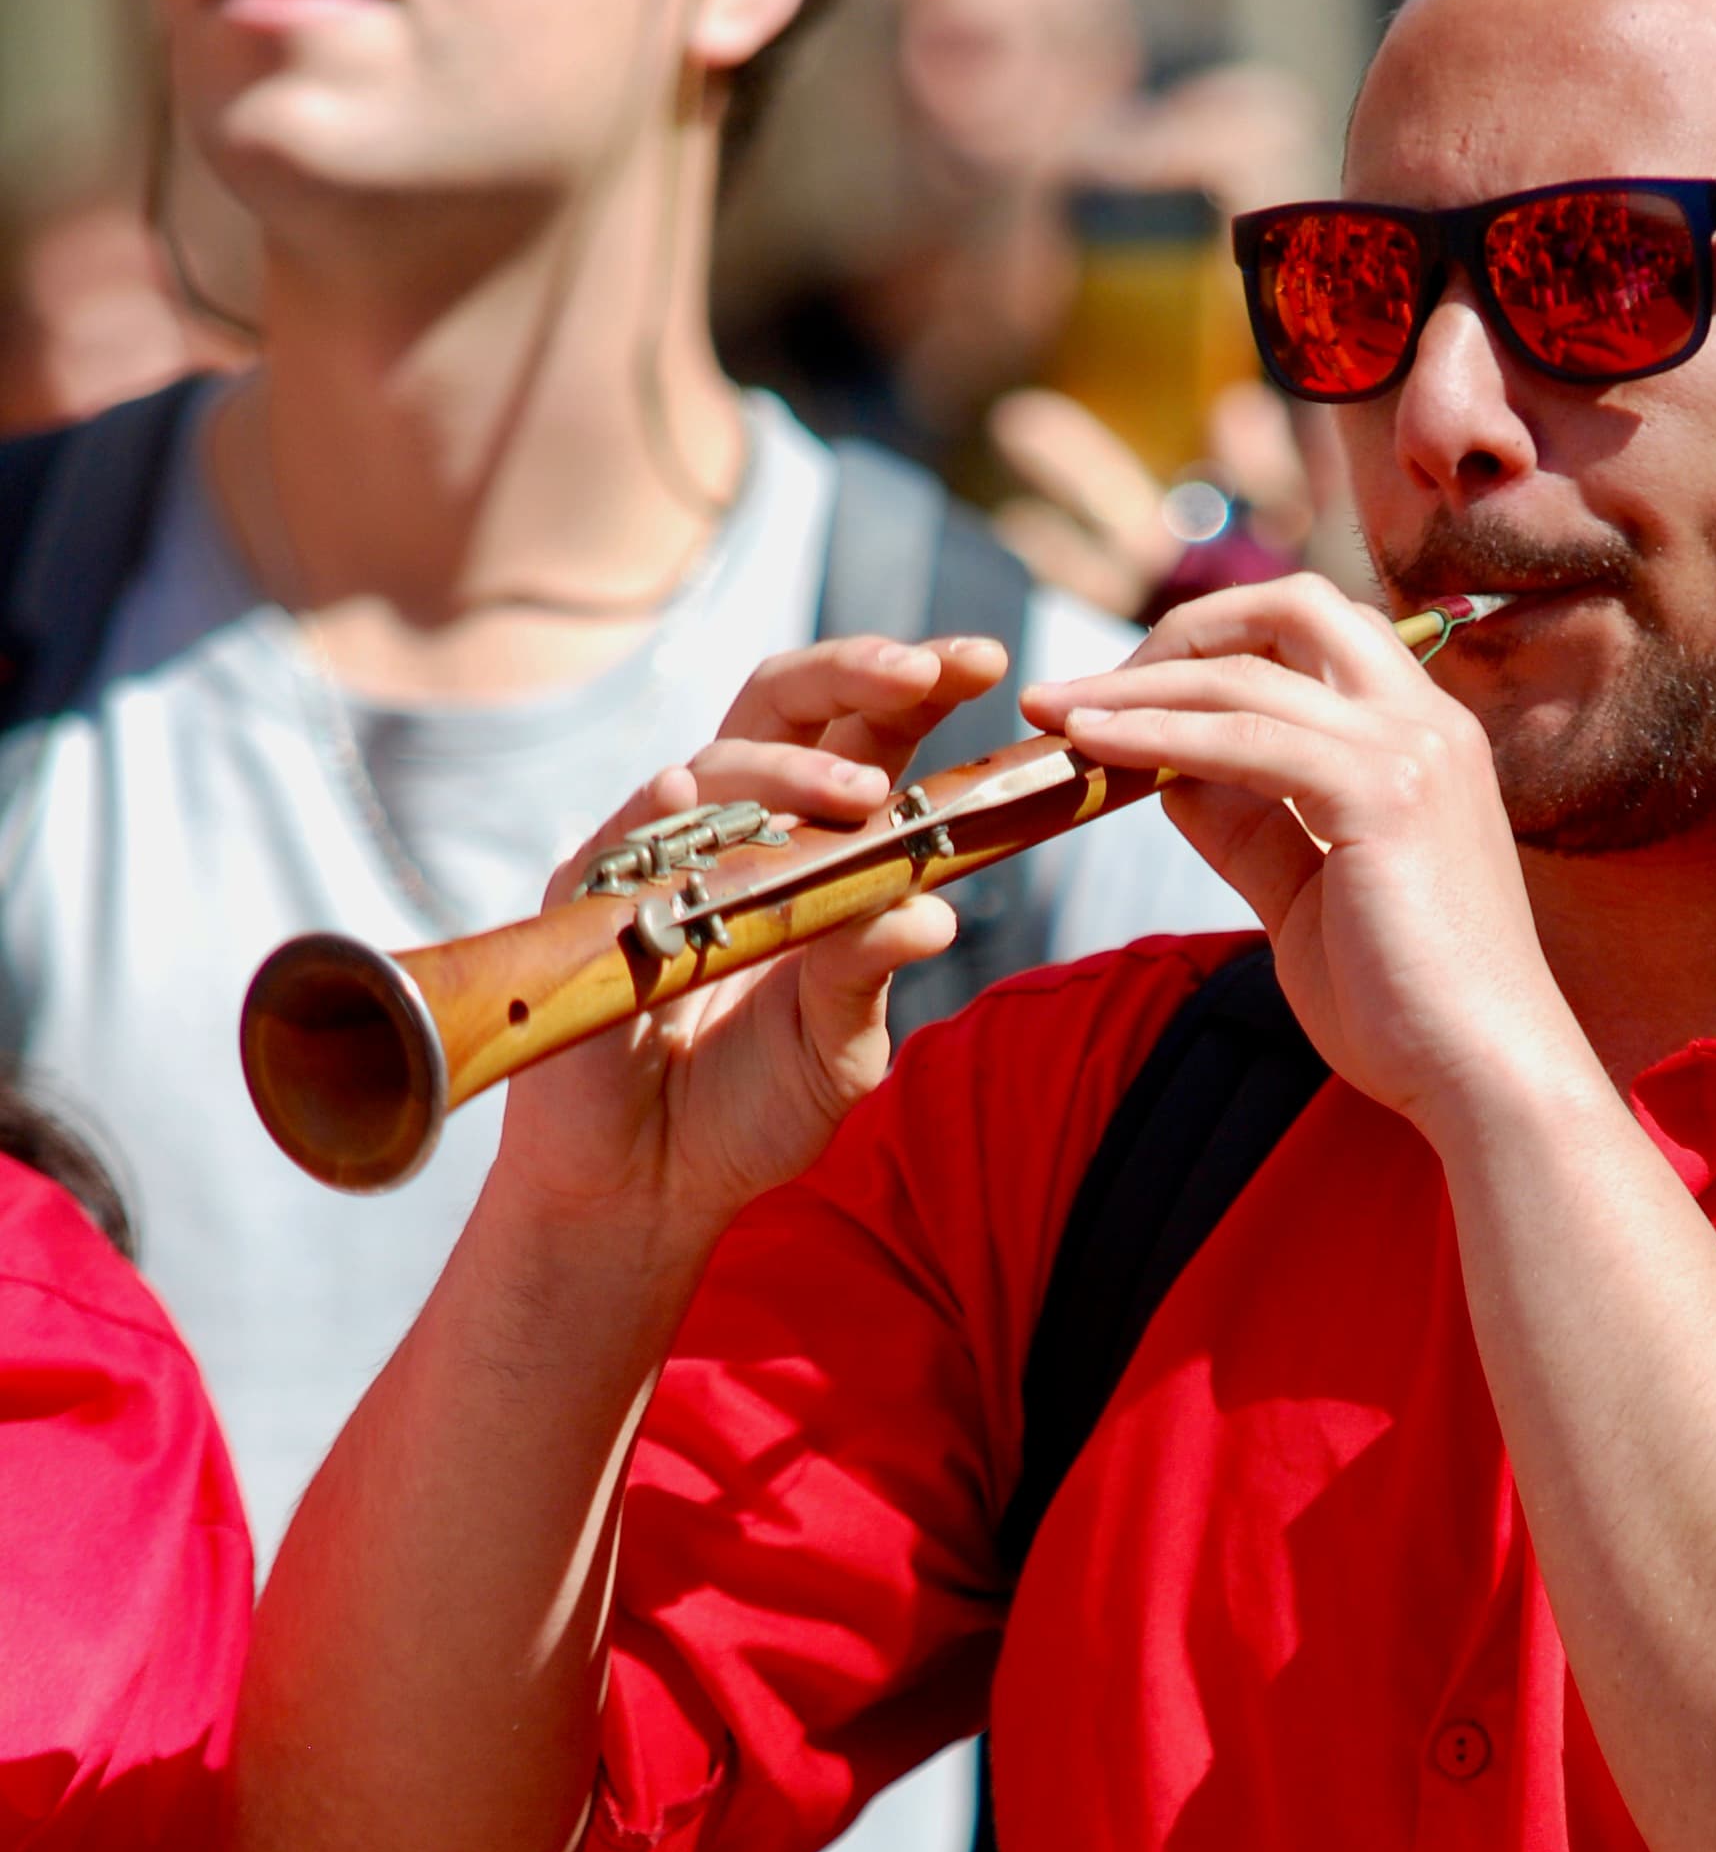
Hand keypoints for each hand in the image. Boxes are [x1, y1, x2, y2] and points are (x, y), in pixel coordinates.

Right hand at [495, 630, 1010, 1235]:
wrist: (649, 1189)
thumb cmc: (747, 1110)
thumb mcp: (837, 1048)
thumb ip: (871, 974)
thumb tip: (936, 913)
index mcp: (807, 848)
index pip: (862, 736)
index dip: (917, 690)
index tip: (987, 663)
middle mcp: (732, 832)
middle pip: (786, 704)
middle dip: (857, 671)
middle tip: (927, 672)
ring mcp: (657, 856)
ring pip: (719, 762)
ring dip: (793, 769)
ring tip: (862, 798)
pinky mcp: (592, 901)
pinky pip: (625, 837)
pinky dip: (666, 814)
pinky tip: (697, 799)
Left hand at [1022, 572, 1568, 1126]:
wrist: (1487, 1077)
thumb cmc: (1406, 1010)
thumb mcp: (1307, 898)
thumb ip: (1249, 827)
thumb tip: (1165, 775)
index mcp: (1422, 740)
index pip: (1316, 639)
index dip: (1217, 650)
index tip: (1128, 695)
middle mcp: (1426, 723)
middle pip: (1290, 608)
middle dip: (1181, 632)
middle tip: (1091, 688)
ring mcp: (1410, 749)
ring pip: (1248, 669)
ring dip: (1135, 682)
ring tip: (1053, 711)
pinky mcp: (1379, 794)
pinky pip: (1241, 736)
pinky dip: (1154, 731)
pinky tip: (1092, 745)